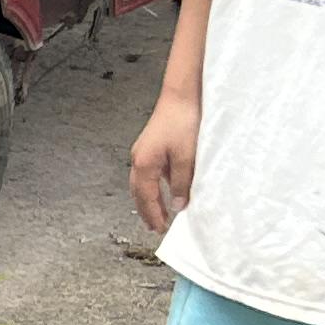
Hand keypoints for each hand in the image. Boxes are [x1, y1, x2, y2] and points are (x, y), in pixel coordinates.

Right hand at [129, 89, 198, 235]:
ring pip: (142, 182)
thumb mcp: (186, 158)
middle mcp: (139, 158)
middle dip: (147, 210)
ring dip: (149, 198)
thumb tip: (178, 204)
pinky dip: (154, 185)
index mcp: (144, 164)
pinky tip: (166, 188)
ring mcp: (144, 151)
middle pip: (138, 192)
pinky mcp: (152, 145)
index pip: (145, 197)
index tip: (159, 229)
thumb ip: (181, 183)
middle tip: (156, 226)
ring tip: (159, 211)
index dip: (153, 214)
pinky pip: (150, 172)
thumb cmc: (183, 121)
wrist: (183, 95)